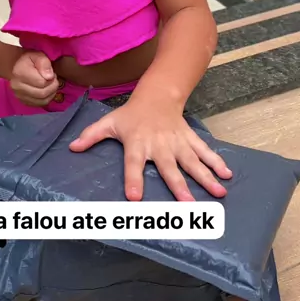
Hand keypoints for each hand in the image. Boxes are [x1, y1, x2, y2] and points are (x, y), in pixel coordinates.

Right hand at [9, 51, 59, 106]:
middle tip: (54, 80)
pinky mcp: (23, 101)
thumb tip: (49, 76)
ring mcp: (19, 96)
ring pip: (42, 101)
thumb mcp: (37, 55)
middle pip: (42, 93)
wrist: (15, 66)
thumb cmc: (28, 59)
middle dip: (53, 87)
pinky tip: (47, 91)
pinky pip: (39, 104)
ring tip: (51, 85)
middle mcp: (17, 87)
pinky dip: (47, 99)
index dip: (51, 79)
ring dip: (51, 94)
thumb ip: (44, 63)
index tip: (52, 73)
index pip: (42, 82)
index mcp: (20, 73)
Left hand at [69, 95, 232, 200]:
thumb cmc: (131, 115)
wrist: (157, 95)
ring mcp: (177, 143)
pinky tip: (227, 175)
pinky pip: (204, 151)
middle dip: (179, 186)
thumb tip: (72, 147)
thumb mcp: (109, 122)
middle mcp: (159, 145)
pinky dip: (217, 162)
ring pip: (192, 162)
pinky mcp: (189, 139)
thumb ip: (91, 136)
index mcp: (137, 143)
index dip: (133, 179)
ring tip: (218, 193)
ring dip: (206, 177)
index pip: (133, 163)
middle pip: (170, 168)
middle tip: (188, 205)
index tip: (134, 197)